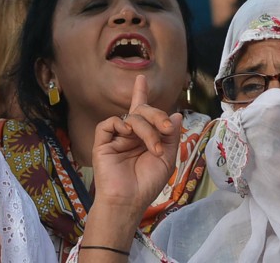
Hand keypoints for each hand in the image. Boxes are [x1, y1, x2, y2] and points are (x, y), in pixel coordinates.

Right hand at [90, 75, 182, 215]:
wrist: (129, 201)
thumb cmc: (147, 183)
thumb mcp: (167, 158)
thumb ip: (171, 136)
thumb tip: (176, 115)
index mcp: (143, 137)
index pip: (143, 112)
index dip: (140, 94)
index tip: (141, 78)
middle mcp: (129, 135)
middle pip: (142, 111)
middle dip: (157, 115)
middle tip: (167, 128)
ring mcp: (116, 138)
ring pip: (132, 117)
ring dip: (147, 129)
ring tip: (154, 148)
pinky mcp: (102, 143)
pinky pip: (109, 123)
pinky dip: (121, 124)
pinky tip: (128, 134)